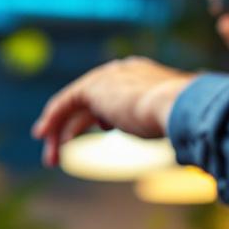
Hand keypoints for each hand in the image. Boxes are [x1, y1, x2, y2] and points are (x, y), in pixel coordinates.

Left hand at [31, 56, 194, 166]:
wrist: (179, 104)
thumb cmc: (184, 117)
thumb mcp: (172, 119)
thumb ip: (169, 123)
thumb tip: (183, 140)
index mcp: (144, 75)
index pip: (115, 93)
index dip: (103, 111)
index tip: (99, 128)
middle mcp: (124, 71)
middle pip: (92, 100)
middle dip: (77, 125)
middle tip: (64, 148)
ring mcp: (108, 77)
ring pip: (75, 105)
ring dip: (60, 131)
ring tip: (52, 157)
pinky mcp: (93, 87)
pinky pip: (66, 103)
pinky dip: (53, 119)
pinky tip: (44, 136)